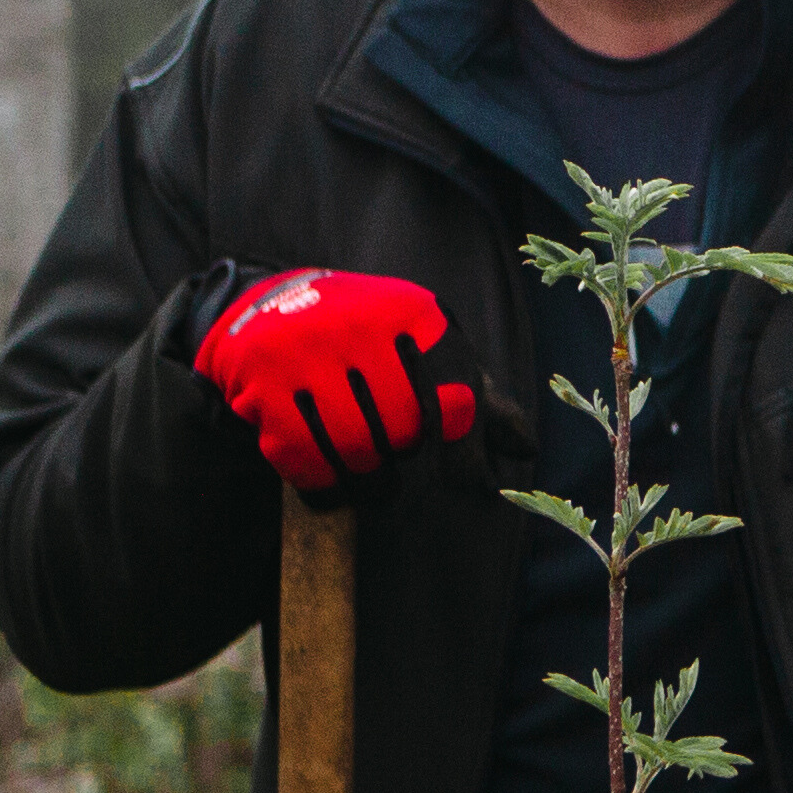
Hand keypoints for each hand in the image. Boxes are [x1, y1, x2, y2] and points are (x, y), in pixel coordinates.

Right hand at [194, 267, 474, 494]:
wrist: (268, 306)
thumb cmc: (369, 337)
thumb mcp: (429, 345)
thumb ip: (478, 396)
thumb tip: (526, 451)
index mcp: (413, 316)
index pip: (458, 397)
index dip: (469, 452)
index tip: (472, 484)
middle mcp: (360, 330)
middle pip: (406, 432)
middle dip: (405, 452)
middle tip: (396, 448)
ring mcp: (308, 358)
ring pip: (359, 453)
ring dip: (369, 480)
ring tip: (368, 470)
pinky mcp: (265, 390)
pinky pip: (309, 464)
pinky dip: (326, 486)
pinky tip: (330, 477)